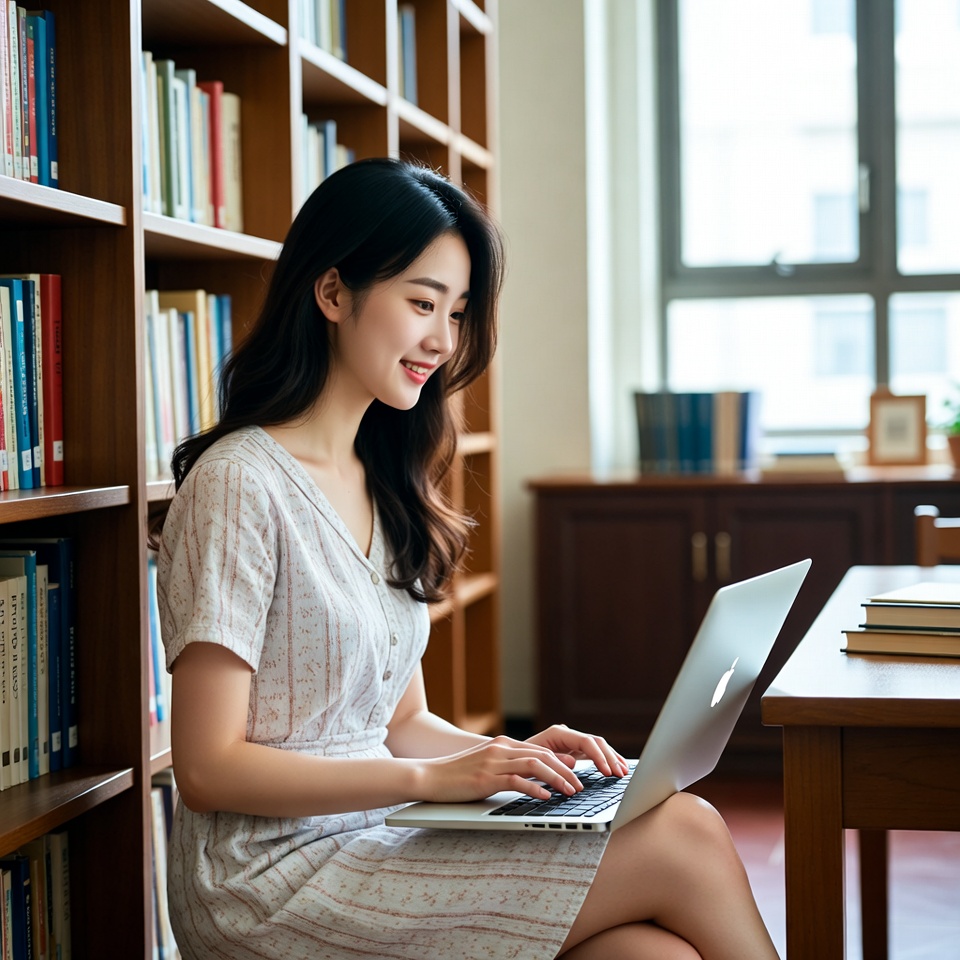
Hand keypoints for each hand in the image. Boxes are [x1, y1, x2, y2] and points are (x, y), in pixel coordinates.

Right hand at [418, 736, 586, 802]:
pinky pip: (516, 780)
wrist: (429, 776)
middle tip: (580, 786)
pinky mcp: (486, 778)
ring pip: (534, 765)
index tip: (576, 773)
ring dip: (556, 778)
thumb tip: (532, 778)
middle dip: (565, 770)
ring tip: (570, 792)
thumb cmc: (457, 775)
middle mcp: (500, 748)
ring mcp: (493, 762)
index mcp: (502, 744)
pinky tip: (545, 797)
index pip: (540, 750)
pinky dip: (534, 788)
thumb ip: (507, 766)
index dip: (561, 761)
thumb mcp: (486, 766)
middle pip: (542, 755)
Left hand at [525, 724, 628, 777]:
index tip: (607, 771)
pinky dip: (606, 760)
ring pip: (598, 746)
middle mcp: (566, 735)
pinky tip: (616, 767)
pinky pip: (594, 753)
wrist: (511, 761)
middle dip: (609, 757)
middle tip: (620, 773)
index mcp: (558, 734)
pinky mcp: (573, 751)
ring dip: (611, 758)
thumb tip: (573, 764)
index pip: (585, 741)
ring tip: (623, 771)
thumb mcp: (534, 763)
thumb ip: (553, 762)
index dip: (598, 756)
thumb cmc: (520, 762)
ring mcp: (571, 742)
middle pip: (595, 742)